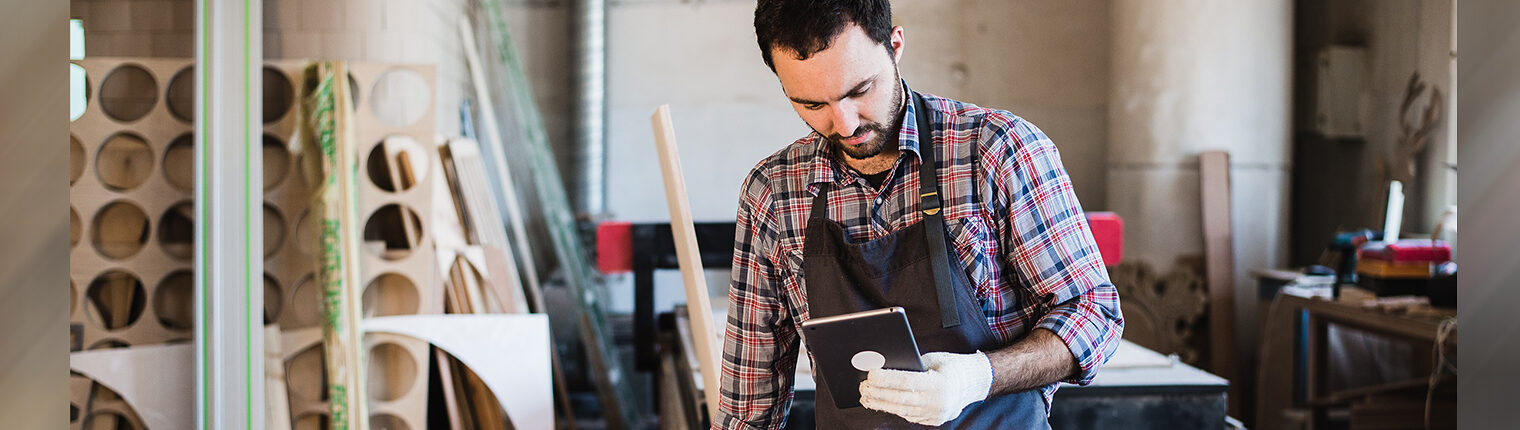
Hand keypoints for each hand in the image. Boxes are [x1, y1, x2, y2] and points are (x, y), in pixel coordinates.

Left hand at [859, 351, 993, 425]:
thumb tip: (884, 366)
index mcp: (939, 384)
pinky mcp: (933, 420)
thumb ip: (912, 365)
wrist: (974, 383)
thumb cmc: (951, 366)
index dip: (886, 379)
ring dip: (881, 403)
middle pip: (900, 399)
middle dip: (878, 393)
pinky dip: (894, 408)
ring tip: (866, 397)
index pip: (906, 382)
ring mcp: (936, 414)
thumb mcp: (933, 359)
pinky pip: (909, 415)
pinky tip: (881, 403)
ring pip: (902, 410)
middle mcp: (938, 402)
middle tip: (862, 387)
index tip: (870, 375)